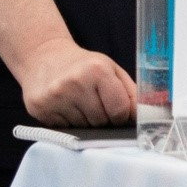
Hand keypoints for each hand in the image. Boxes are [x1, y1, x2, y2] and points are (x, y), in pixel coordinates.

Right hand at [14, 36, 136, 127]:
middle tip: (94, 102)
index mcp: (97, 70)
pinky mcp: (41, 108)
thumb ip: (131, 93)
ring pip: (83, 129)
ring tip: (79, 104)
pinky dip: (69, 123)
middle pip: (101, 122)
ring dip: (86, 122)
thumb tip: (145, 118)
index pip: (120, 111)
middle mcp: (75, 82)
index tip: (116, 109)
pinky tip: (65, 107)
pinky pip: (65, 130)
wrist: (44, 57)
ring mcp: (56, 96)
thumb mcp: (111, 69)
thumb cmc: (83, 65)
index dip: (121, 114)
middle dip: (103, 118)